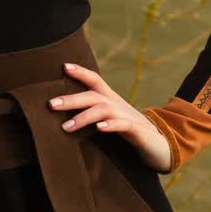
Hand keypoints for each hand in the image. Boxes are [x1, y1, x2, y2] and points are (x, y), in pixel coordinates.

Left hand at [48, 62, 173, 172]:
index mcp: (111, 100)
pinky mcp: (137, 131)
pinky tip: (99, 129)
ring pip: (104, 110)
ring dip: (84, 117)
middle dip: (71, 99)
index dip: (81, 72)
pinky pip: (123, 125)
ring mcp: (128, 116)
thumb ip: (92, 114)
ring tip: (66, 126)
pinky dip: (111, 125)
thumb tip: (64, 115)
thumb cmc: (130, 132)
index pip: (95, 80)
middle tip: (51, 105)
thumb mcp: (110, 119)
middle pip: (93, 96)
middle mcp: (118, 104)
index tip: (63, 66)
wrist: (160, 145)